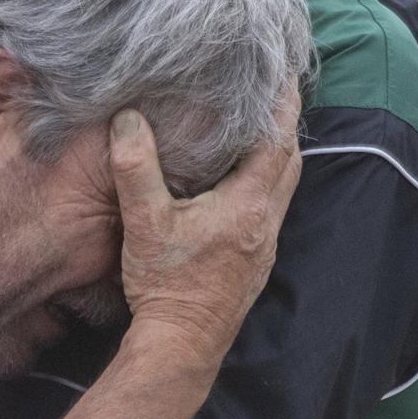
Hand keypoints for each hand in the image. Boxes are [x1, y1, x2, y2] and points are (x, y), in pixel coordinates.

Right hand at [111, 91, 300, 355]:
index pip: (278, 142)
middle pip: (290, 160)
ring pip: (284, 186)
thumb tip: (127, 119)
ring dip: (279, 154)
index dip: (283, 105)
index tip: (285, 75)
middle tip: (277, 91)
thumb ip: (136, 167)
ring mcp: (264, 244)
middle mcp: (265, 222)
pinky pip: (272, 208)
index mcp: (247, 205)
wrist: (181, 343)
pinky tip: (246, 179)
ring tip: (262, 126)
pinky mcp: (256, 260)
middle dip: (285, 123)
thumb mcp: (144, 221)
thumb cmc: (166, 284)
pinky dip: (268, 182)